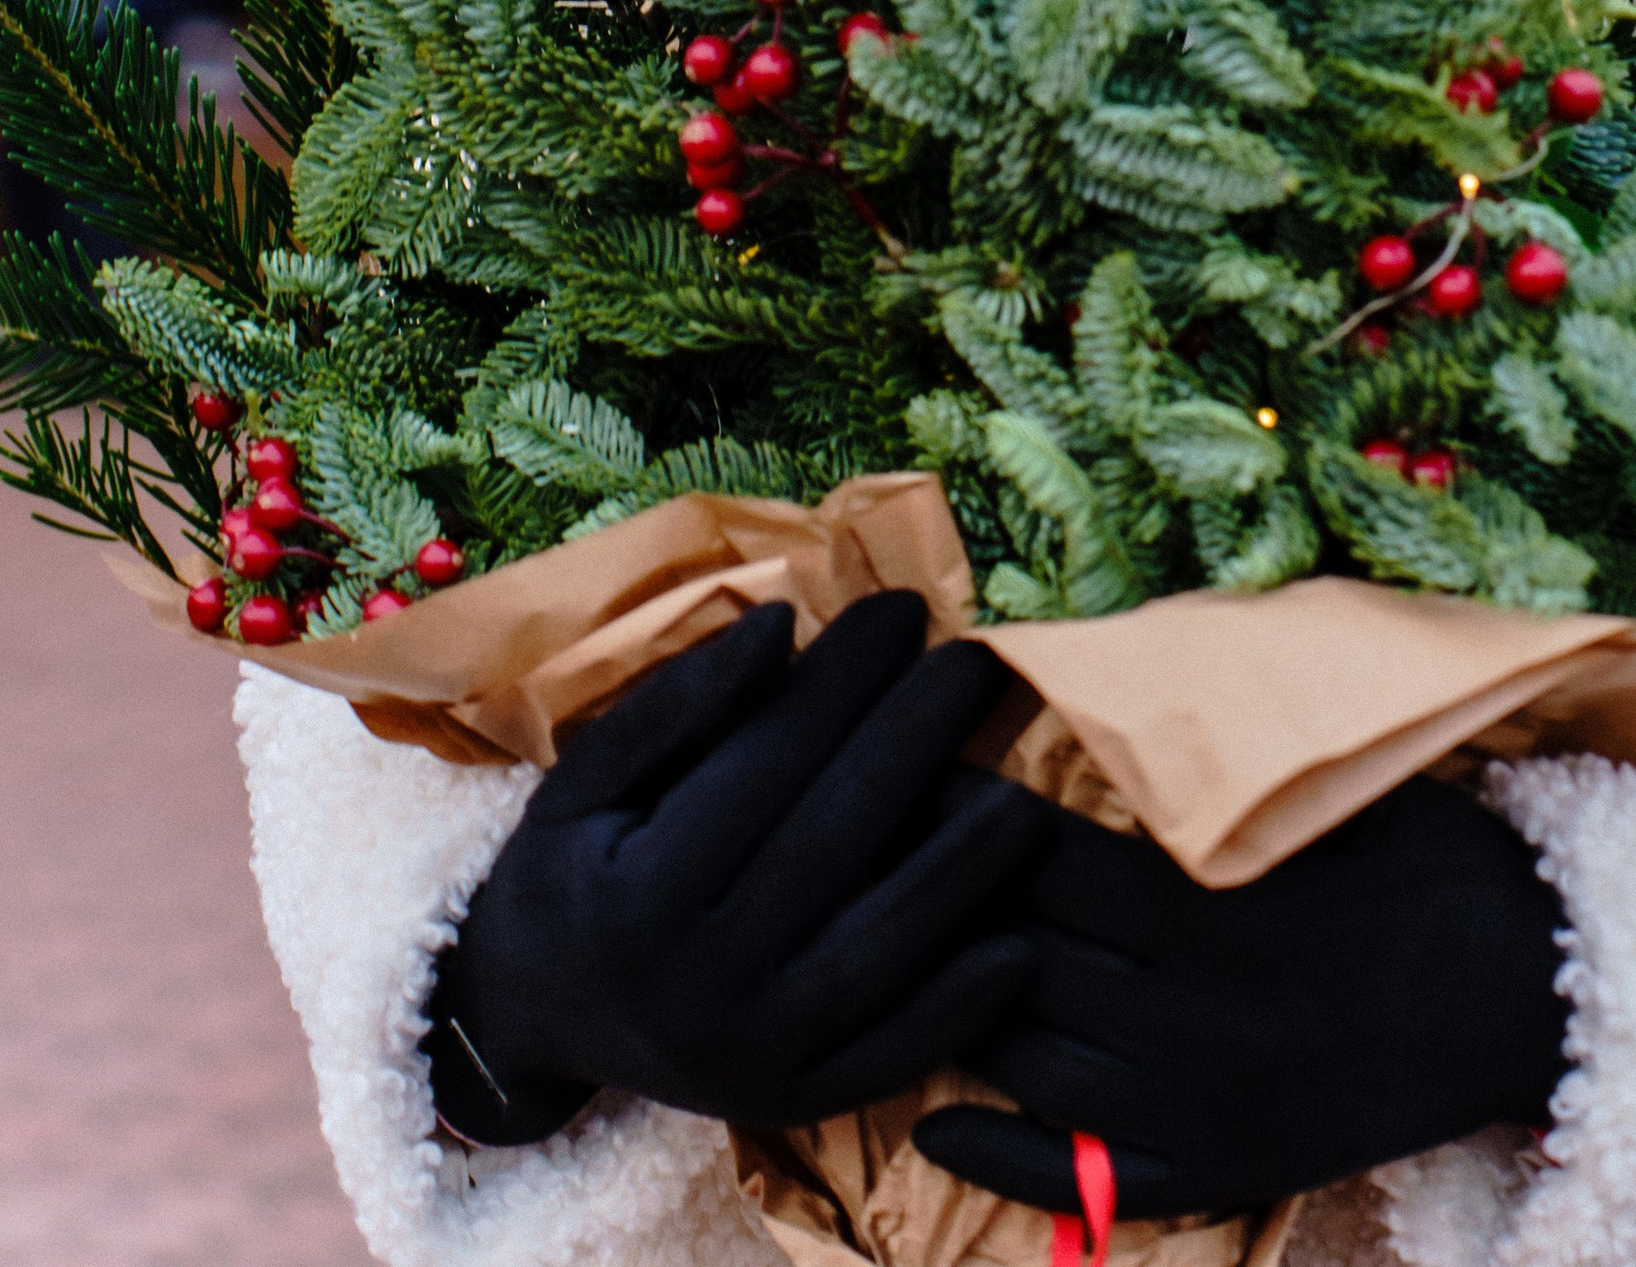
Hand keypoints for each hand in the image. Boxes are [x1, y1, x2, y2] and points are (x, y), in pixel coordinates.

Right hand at [428, 590, 1046, 1143]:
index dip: (841, 680)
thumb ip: (678, 707)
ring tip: (1024, 794)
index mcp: (640, 894)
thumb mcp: (585, 784)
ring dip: (961, 874)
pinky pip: (891, 1055)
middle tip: (978, 664)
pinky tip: (1019, 944)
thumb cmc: (570, 874)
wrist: (534, 1023)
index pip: (765, 764)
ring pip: (878, 954)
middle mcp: (696, 984)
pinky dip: (960, 1007)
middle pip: (832, 844)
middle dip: (913, 742)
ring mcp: (748, 1056)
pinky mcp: (791, 1104)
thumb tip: (780, 623)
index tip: (902, 609)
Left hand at [912, 776, 1567, 1217]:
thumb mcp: (1341, 793)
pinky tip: (937, 1120)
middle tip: (871, 861)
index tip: (914, 776)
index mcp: (1219, 911)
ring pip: (1038, 1066)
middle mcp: (1195, 1017)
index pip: (1048, 864)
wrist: (1535, 994)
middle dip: (942, 907)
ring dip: (956, 1014)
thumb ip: (1235, 769)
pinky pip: (1089, 1184)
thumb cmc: (1442, 864)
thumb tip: (1141, 694)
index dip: (971, 819)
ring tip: (886, 966)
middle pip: (1025, 959)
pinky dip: (1006, 1159)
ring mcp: (1204, 1108)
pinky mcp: (1225, 1173)